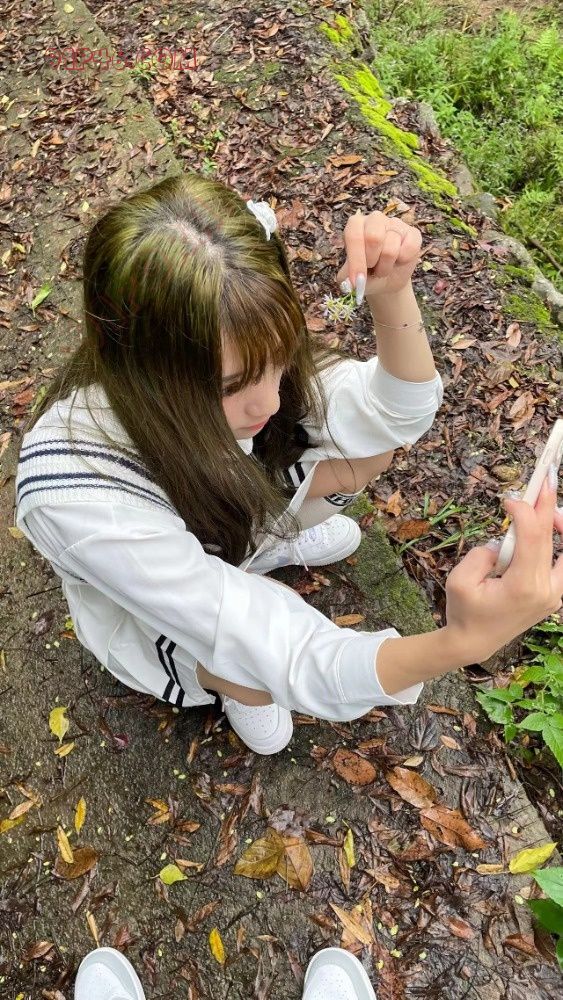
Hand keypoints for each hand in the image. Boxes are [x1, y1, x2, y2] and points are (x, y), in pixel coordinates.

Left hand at [335, 209, 422, 301]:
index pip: (354, 236)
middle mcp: (375, 219)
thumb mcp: (351, 278)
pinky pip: (410, 248)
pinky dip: (403, 261)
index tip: (356, 280)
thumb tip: (353, 282)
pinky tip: (399, 261)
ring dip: (386, 267)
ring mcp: (395, 223)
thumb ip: (348, 278)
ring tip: (383, 267)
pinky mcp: (413, 233)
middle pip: (374, 238)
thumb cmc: (365, 274)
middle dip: (372, 261)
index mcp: (355, 225)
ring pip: (391, 249)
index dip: (356, 260)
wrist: (385, 280)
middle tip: (372, 267)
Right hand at [444, 472, 562, 661]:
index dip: (524, 511)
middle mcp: (545, 591)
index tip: (510, 498)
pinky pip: (562, 564)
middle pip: (552, 539)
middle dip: (547, 505)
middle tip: (547, 477)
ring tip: (547, 506)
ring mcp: (553, 595)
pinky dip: (557, 543)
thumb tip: (503, 541)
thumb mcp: (460, 580)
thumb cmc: (464, 612)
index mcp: (523, 587)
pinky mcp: (553, 596)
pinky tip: (550, 525)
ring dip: (559, 525)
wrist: (474, 643)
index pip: (533, 537)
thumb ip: (482, 554)